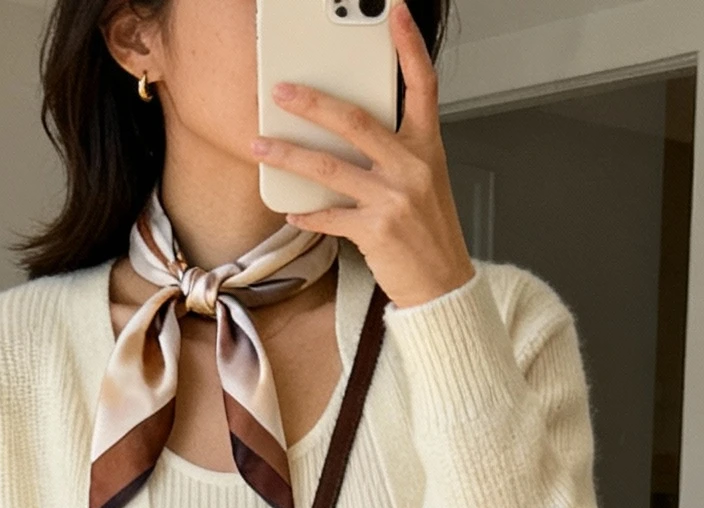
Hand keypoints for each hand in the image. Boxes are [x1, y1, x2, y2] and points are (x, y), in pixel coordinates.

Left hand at [251, 1, 474, 309]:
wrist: (443, 286)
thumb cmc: (429, 233)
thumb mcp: (424, 181)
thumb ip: (394, 152)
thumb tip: (347, 133)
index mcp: (426, 147)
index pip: (422, 85)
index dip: (410, 46)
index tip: (396, 14)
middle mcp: (411, 167)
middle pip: (355, 121)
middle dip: (311, 103)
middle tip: (281, 90)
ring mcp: (393, 199)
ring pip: (329, 168)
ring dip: (288, 155)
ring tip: (260, 144)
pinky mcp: (376, 231)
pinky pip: (329, 216)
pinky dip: (306, 214)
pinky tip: (289, 210)